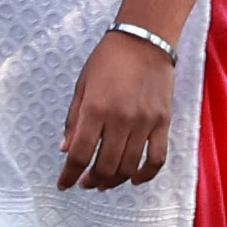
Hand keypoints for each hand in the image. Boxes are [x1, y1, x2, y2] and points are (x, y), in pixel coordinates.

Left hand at [56, 26, 176, 190]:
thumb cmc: (109, 60)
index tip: (63, 184)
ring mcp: (144, 123)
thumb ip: (74, 120)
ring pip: (129, 167)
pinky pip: (156, 158)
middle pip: (104, 166)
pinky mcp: (163, 123)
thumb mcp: (82, 86)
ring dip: (114, 181)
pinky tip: (134, 179)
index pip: (79, 154)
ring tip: (104, 183)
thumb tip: (65, 149)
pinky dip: (145, 174)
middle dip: (91, 181)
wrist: (145, 41)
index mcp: (95, 109)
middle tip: (85, 183)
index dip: (69, 174)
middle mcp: (120, 120)